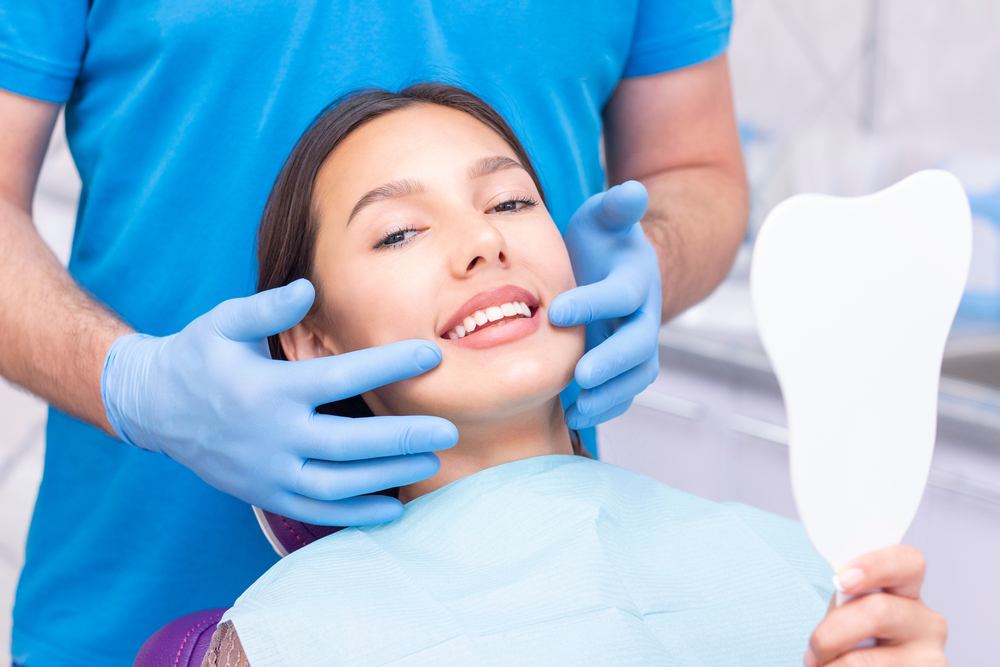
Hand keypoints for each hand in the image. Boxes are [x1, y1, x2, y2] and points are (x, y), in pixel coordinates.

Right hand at [101, 279, 457, 525]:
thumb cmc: (198, 356)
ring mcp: (267, 472)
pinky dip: (356, 514)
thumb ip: (267, 305)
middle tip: (448, 430)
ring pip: (337, 484)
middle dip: (402, 438)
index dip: (388, 366)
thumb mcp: (223, 322)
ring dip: (387, 476)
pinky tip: (395, 507)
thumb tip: (308, 287)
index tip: (431, 356)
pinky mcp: (265, 494)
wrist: (154, 407)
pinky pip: (316, 510)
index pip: (340, 378)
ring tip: (431, 462)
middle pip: (347, 444)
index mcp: (266, 390)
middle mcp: (270, 436)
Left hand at [549, 181, 661, 428]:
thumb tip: (630, 190)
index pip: (619, 295)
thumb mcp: (606, 218)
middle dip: (610, 362)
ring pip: (636, 376)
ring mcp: (637, 344)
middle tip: (579, 377)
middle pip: (638, 345)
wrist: (617, 270)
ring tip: (576, 410)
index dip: (592, 303)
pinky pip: (624, 392)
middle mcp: (643, 316)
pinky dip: (606, 407)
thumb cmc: (603, 242)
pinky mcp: (626, 366)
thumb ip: (617, 207)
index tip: (557, 311)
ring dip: (609, 395)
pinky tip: (574, 418)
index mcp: (635, 280)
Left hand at [805, 545, 946, 665]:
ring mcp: (930, 657)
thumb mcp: (849, 608)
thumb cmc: (854, 632)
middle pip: (879, 611)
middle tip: (816, 648)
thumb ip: (846, 595)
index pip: (907, 562)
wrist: (865, 666)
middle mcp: (928, 622)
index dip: (874, 567)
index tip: (841, 581)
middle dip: (832, 632)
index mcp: (908, 590)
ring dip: (833, 664)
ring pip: (865, 659)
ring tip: (823, 665)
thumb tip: (838, 591)